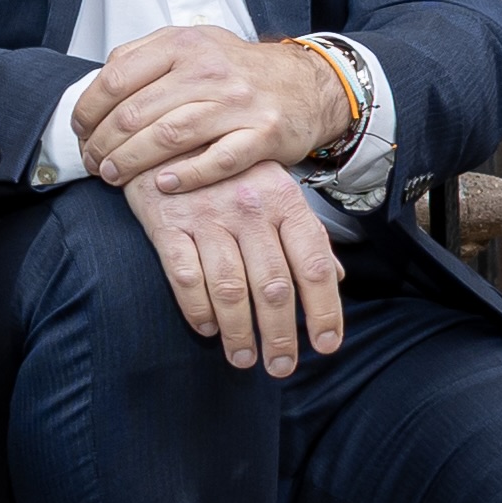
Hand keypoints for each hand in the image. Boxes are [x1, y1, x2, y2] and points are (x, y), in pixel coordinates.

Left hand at [78, 25, 355, 194]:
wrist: (307, 83)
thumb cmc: (237, 69)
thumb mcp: (191, 44)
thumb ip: (144, 57)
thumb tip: (96, 85)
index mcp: (182, 45)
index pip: (116, 78)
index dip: (88, 110)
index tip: (80, 131)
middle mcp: (208, 70)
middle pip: (135, 113)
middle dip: (103, 144)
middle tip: (93, 162)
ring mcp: (237, 103)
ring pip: (167, 137)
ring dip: (131, 162)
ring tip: (113, 176)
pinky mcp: (262, 134)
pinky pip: (216, 161)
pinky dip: (185, 176)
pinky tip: (162, 185)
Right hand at [123, 162, 345, 375]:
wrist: (167, 135)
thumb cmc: (229, 172)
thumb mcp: (275, 190)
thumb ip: (304, 234)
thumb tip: (335, 277)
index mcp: (284, 201)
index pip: (312, 265)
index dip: (324, 311)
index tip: (326, 347)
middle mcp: (249, 209)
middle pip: (272, 286)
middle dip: (280, 335)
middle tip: (281, 367)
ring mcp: (206, 216)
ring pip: (229, 289)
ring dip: (238, 332)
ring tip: (243, 358)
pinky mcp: (167, 224)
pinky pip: (184, 276)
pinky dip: (196, 309)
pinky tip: (206, 328)